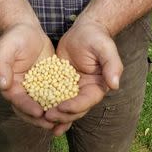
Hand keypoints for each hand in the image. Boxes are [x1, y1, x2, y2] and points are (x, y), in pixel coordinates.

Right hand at [0, 23, 54, 128]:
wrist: (27, 29)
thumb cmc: (13, 38)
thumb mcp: (5, 49)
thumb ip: (1, 66)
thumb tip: (2, 85)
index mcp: (10, 87)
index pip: (18, 102)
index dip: (27, 108)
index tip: (38, 112)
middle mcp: (23, 91)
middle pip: (31, 110)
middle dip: (41, 119)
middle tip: (53, 124)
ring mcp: (36, 89)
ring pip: (45, 107)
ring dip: (53, 116)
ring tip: (64, 122)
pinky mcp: (49, 84)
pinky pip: (56, 96)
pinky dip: (62, 104)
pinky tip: (73, 109)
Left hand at [45, 17, 122, 134]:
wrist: (84, 30)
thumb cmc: (96, 37)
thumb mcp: (105, 48)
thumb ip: (112, 65)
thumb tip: (115, 85)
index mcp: (97, 86)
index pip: (87, 101)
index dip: (75, 106)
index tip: (62, 107)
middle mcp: (85, 91)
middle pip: (75, 109)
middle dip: (62, 115)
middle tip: (47, 116)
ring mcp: (72, 89)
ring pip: (64, 108)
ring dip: (54, 116)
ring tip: (42, 121)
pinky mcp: (60, 84)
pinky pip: (53, 97)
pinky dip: (46, 105)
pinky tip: (35, 111)